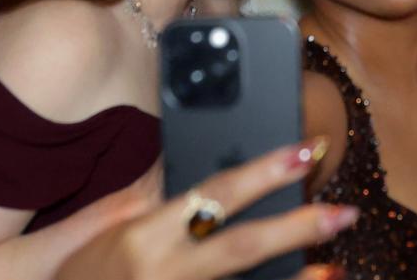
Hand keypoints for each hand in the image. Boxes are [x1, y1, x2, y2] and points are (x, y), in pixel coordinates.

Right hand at [55, 141, 357, 279]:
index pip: (214, 192)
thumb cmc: (74, 272)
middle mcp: (164, 272)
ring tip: (337, 268)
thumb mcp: (104, 226)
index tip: (304, 150)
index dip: (263, 171)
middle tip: (342, 212)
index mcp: (143, 236)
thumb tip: (191, 158)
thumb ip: (150, 193)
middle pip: (241, 246)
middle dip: (296, 228)